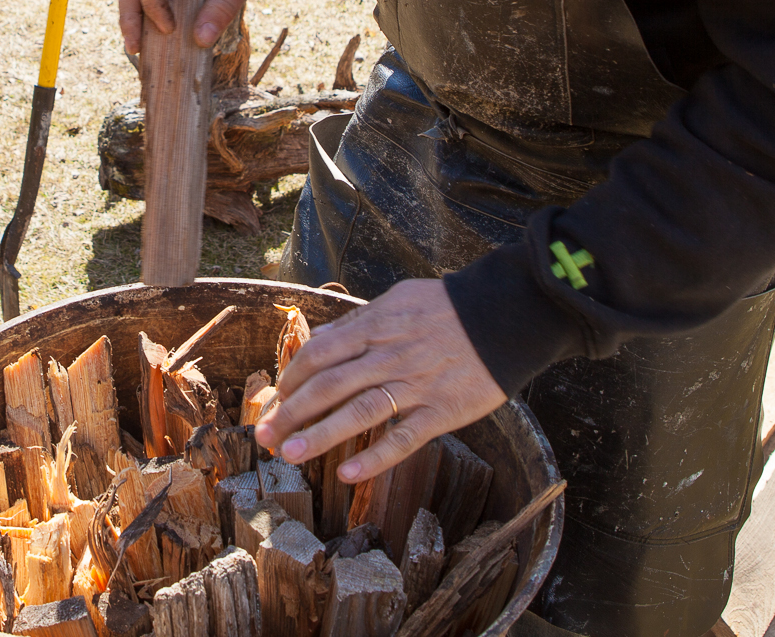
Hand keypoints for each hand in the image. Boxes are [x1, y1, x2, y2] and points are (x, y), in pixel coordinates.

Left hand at [256, 279, 505, 483]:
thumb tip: (322, 338)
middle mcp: (390, 355)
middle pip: (329, 385)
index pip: (321, 352)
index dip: (293, 377)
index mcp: (377, 326)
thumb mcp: (398, 300)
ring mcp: (416, 384)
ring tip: (290, 455)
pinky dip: (375, 457)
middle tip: (265, 436)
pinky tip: (348, 474)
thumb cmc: (449, 307)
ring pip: (359, 412)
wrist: (508, 315)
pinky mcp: (442, 411)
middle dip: (292, 412)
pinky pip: (404, 438)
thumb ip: (360, 321)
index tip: (278, 397)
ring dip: (320, 435)